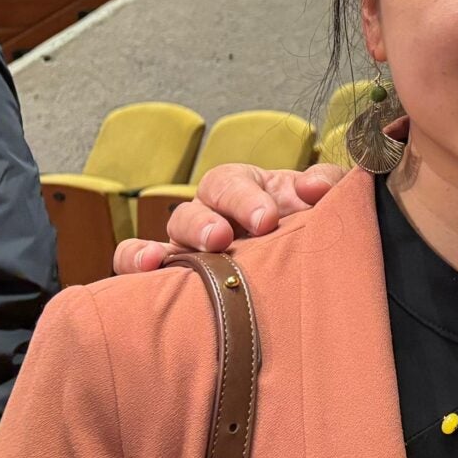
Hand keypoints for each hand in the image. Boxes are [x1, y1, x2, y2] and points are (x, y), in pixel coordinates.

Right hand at [110, 162, 343, 272]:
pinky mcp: (171, 275)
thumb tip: (313, 187)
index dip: (245, 198)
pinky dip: (133, 262)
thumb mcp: (320, 198)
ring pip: (163, 237)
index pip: (230, 181)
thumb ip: (325, 183)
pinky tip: (144, 271)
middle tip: (221, 240)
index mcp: (242, 187)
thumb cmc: (308, 222)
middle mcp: (209, 213)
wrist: (302, 266)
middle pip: (193, 209)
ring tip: (163, 260)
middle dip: (204, 224)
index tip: (267, 219)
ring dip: (162, 246)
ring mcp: (187, 245)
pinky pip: (136, 262)